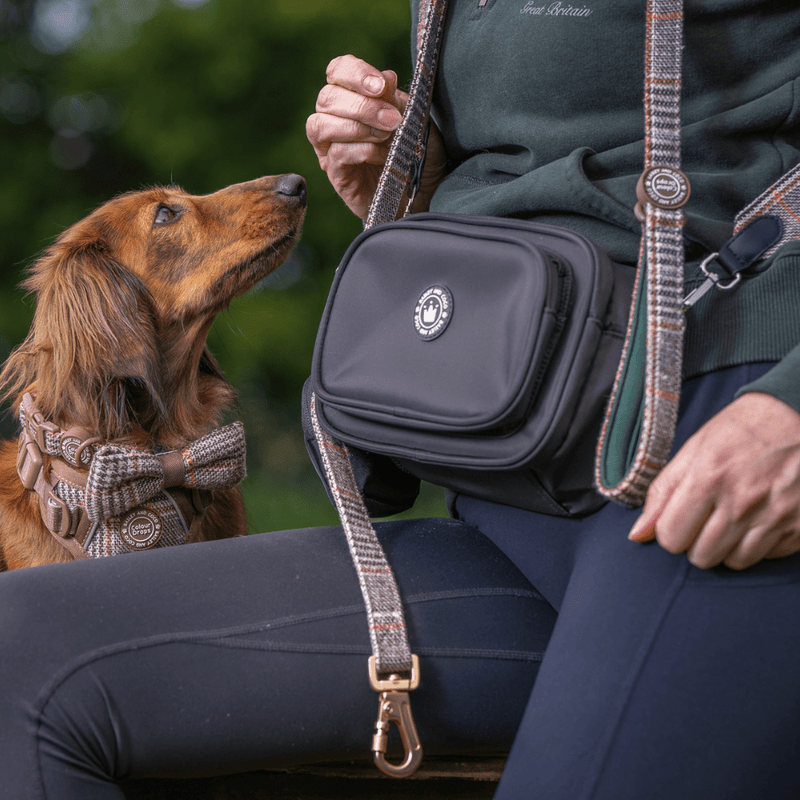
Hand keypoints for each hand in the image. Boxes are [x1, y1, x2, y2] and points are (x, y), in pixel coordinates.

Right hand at [306, 54, 445, 219]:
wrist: (422, 194)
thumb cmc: (417, 154)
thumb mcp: (413, 120)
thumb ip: (396, 99)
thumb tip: (386, 76)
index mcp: (352, 98)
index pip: (338, 71)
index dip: (355, 73)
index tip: (382, 85)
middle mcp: (334, 121)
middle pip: (326, 97)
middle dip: (362, 105)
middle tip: (393, 119)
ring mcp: (330, 149)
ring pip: (320, 125)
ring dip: (357, 126)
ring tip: (387, 136)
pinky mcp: (336, 174)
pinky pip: (336, 154)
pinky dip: (362, 150)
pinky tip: (383, 155)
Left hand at [628, 392, 799, 569]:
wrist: (799, 413)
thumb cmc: (742, 429)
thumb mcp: (695, 449)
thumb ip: (663, 492)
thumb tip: (638, 534)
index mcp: (708, 478)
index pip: (671, 537)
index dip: (670, 531)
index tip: (679, 517)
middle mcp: (741, 502)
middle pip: (701, 556)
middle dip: (696, 541)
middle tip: (706, 517)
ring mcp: (774, 516)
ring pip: (734, 562)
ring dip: (727, 546)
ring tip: (732, 518)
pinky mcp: (799, 527)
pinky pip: (766, 556)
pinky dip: (758, 545)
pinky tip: (758, 519)